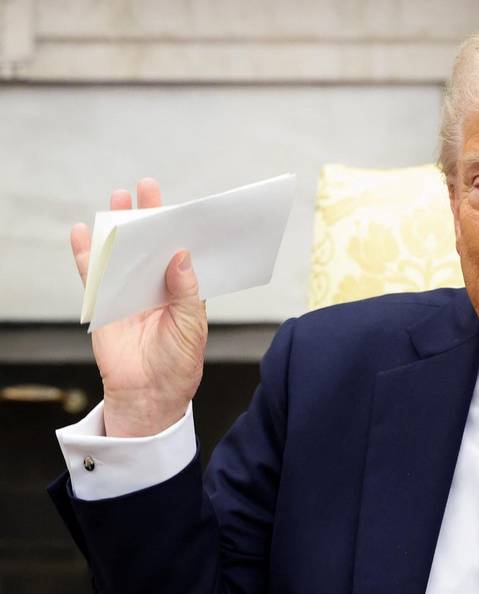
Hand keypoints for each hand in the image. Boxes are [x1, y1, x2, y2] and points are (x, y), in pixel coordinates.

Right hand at [71, 178, 207, 436]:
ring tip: (116, 199)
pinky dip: (85, 254)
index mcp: (182, 289)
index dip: (181, 229)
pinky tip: (82, 233)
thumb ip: (185, 290)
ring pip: (121, 253)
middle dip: (148, 216)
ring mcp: (128, 291)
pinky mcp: (104, 303)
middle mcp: (155, 285)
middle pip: (150, 244)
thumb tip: (181, 254)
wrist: (149, 394)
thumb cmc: (178, 362)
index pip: (181, 251)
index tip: (185, 205)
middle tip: (145, 187)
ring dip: (117, 227)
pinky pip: (92, 275)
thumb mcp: (190, 325)